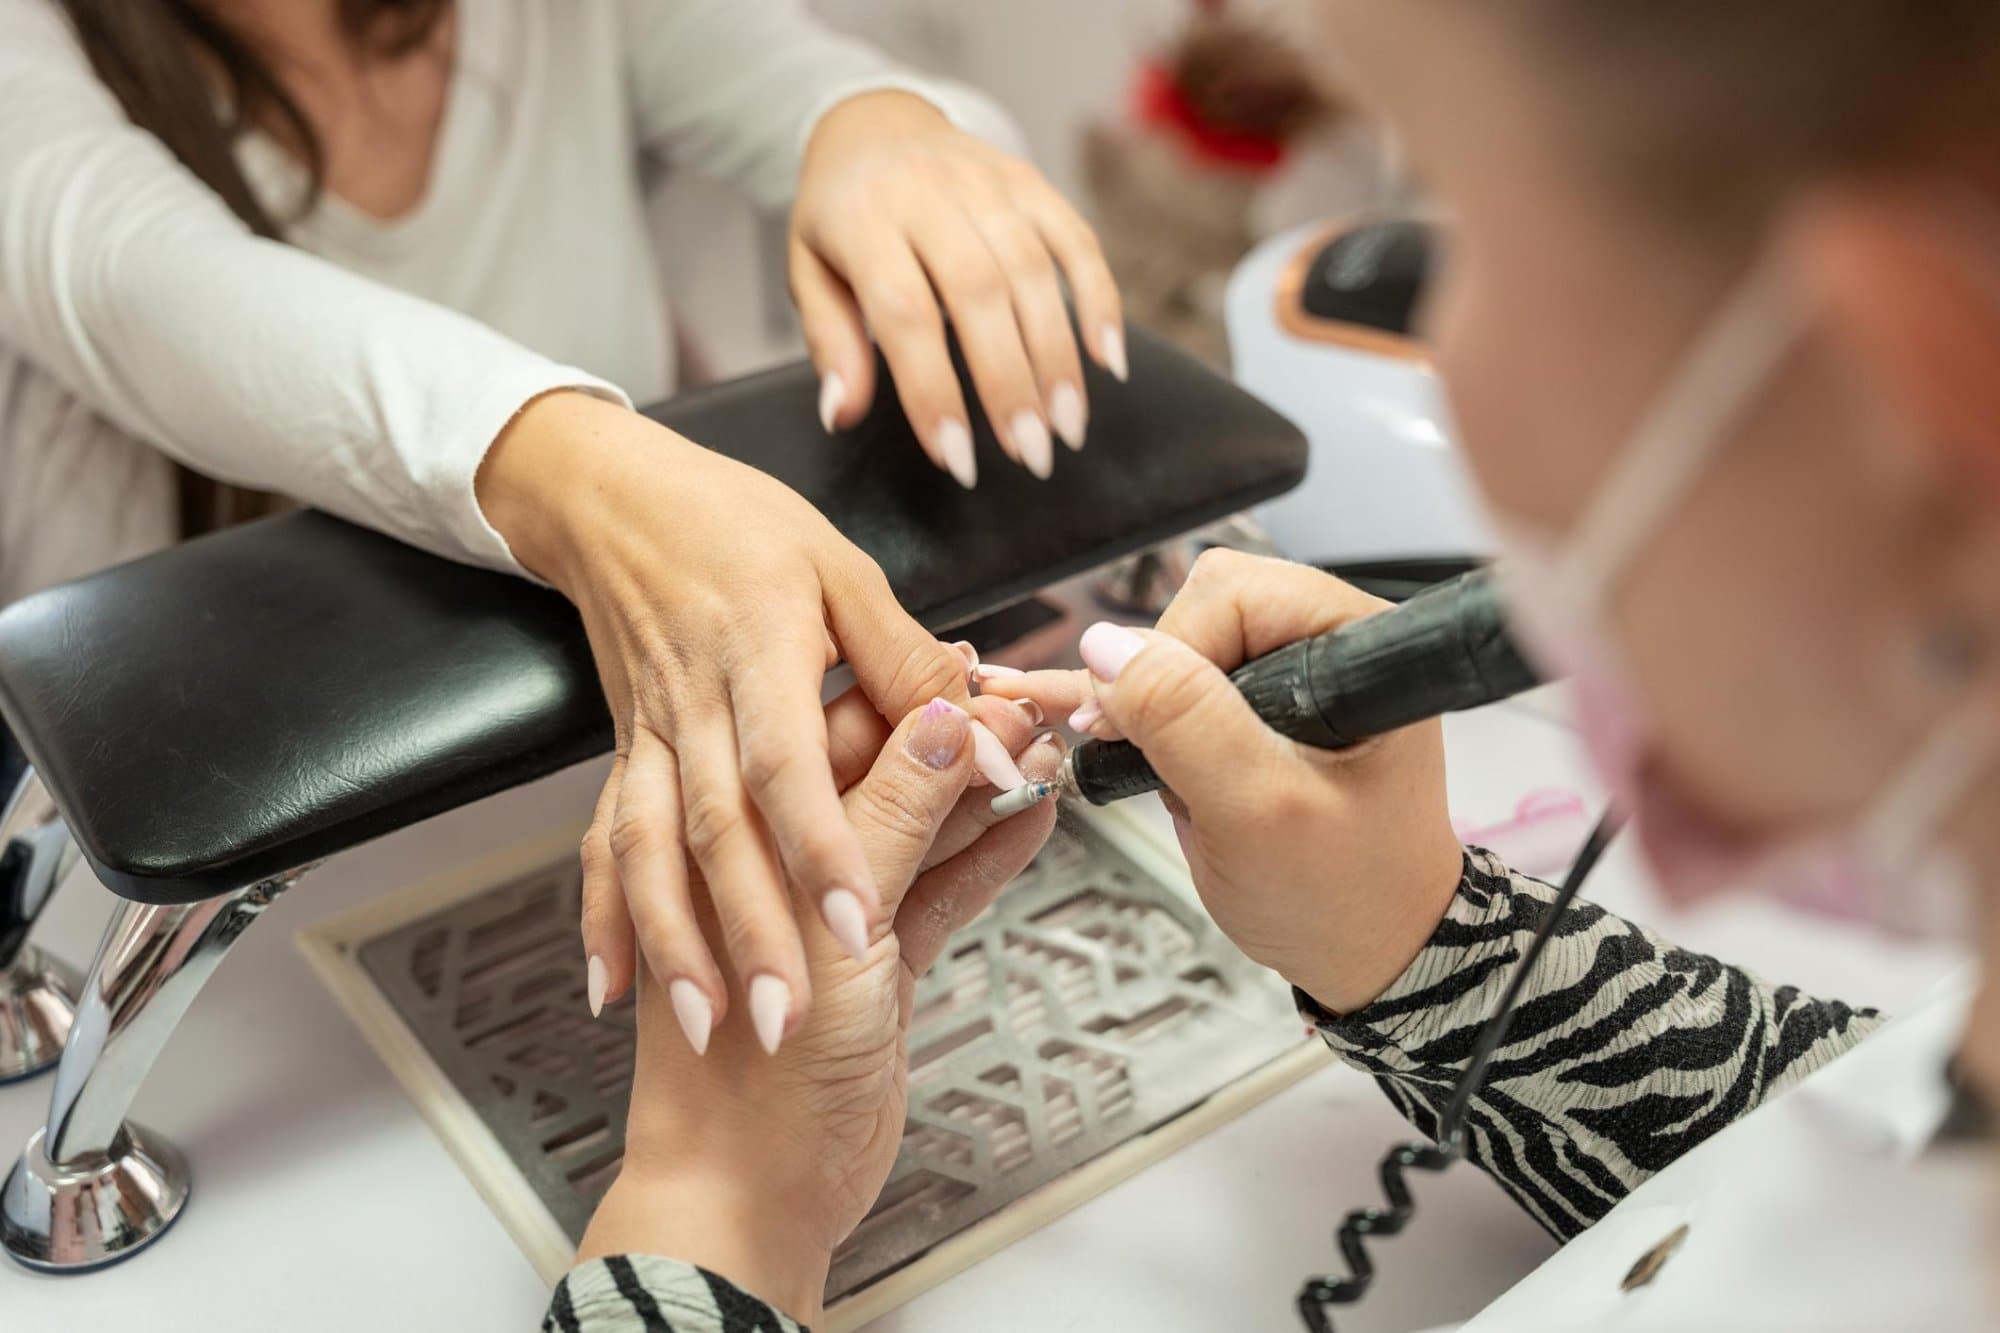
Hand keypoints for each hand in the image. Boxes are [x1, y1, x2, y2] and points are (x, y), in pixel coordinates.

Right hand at [478, 391, 1028, 1047]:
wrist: (612, 498)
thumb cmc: (736, 525)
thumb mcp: (843, 571)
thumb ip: (903, 657)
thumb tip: (970, 726)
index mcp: (758, 653)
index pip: (788, 763)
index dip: (821, 844)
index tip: (853, 919)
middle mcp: (695, 705)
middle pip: (715, 830)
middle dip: (748, 932)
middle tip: (786, 1018)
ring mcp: (649, 738)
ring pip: (647, 852)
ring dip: (673, 944)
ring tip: (706, 1022)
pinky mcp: (623, 757)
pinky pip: (600, 845)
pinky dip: (604, 918)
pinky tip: (612, 983)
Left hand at [576, 691, 1061, 1324]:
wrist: (746, 1201)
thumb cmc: (745, 1075)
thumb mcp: (832, 921)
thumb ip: (889, 815)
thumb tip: (941, 720)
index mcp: (743, 832)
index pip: (834, 733)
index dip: (913, 699)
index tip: (982, 676)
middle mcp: (782, 862)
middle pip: (885, 777)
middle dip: (960, 744)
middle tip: (1032, 710)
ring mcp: (832, 916)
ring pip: (918, 832)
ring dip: (981, 796)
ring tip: (1046, 753)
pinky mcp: (875, 970)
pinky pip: (937, 894)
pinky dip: (984, 861)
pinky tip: (1031, 824)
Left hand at [791, 90, 1125, 485]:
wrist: (875, 126)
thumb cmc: (840, 219)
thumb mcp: (808, 273)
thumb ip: (829, 342)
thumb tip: (840, 414)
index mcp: (861, 218)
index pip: (903, 313)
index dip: (933, 392)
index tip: (957, 460)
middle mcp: (928, 192)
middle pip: (979, 293)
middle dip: (1011, 384)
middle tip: (1031, 455)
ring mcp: (986, 181)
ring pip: (1034, 271)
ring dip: (1058, 357)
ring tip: (1068, 428)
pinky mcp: (1031, 181)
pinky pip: (1076, 239)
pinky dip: (1100, 301)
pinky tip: (1108, 362)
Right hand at [980, 550, 1465, 1012]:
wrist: (1373, 955)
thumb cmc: (1343, 894)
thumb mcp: (1255, 812)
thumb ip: (1185, 723)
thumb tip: (1105, 647)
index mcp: (1355, 644)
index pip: (1231, 594)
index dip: (1172, 656)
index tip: (1145, 732)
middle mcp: (1328, 643)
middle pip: (1202, 611)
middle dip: (1158, 682)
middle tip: (1138, 751)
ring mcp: (1295, 675)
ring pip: (1184, 648)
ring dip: (1152, 707)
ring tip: (1154, 769)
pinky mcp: (1265, 708)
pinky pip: (1187, 681)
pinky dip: (1138, 707)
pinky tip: (1088, 722)